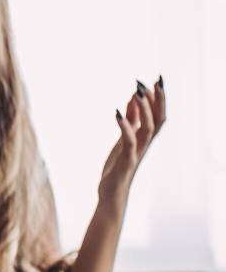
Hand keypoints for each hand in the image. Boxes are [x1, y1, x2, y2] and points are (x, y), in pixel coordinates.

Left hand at [99, 76, 166, 208]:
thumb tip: (132, 99)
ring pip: (148, 128)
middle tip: (154, 81)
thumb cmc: (117, 166)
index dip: (159, 98)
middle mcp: (144, 144)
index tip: (156, 79)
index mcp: (144, 138)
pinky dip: (125, 126)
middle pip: (159, 119)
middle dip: (158, 100)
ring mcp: (137, 152)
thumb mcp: (123, 139)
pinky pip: (128, 141)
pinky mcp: (126, 160)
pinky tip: (117, 112)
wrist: (111, 192)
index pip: (158, 115)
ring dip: (144, 109)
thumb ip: (130, 121)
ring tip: (137, 92)